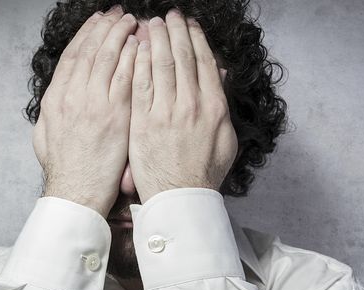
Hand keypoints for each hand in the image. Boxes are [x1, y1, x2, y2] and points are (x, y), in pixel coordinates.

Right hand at [33, 5, 138, 217]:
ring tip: (132, 21)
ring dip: (121, 35)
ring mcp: (93, 104)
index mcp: (54, 99)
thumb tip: (56, 98)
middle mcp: (72, 96)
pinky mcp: (115, 115)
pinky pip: (126, 77)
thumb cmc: (64, 170)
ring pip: (108, 58)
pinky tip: (142, 45)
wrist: (75, 193)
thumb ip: (49, 114)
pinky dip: (134, 58)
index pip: (72, 56)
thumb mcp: (44, 137)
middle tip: (117, 13)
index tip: (97, 22)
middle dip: (105, 27)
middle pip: (90, 50)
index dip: (86, 35)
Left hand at [129, 9, 236, 203]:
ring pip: (161, 65)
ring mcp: (165, 113)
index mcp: (214, 107)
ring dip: (156, 39)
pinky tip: (137, 47)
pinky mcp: (143, 122)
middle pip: (182, 57)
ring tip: (151, 23)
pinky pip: (140, 84)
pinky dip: (140, 62)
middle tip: (168, 16)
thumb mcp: (226, 139)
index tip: (189, 24)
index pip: (204, 62)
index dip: (195, 38)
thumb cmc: (203, 172)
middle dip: (175, 31)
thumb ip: (221, 104)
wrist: (179, 198)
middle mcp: (191, 105)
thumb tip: (218, 75)